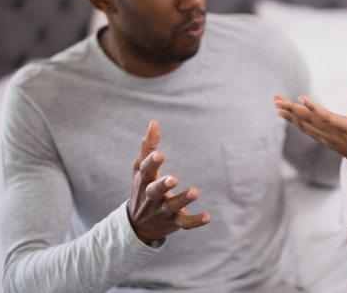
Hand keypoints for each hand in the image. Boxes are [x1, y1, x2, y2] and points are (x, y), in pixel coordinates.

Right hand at [127, 121, 209, 243]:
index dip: (151, 163)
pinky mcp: (174, 222)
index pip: (145, 171)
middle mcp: (152, 197)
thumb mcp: (140, 168)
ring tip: (195, 192)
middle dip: (163, 185)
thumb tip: (154, 122)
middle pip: (155, 191)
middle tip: (174, 179)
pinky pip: (185, 223)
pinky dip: (196, 221)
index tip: (159, 154)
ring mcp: (162, 211)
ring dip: (183, 200)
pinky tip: (208, 217)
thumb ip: (148, 146)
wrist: (138, 225)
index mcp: (143, 181)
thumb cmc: (142, 188)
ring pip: (172, 206)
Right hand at [275, 94, 346, 175]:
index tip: (282, 112)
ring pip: (309, 119)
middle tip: (274, 102)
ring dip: (294, 109)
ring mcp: (335, 133)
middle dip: (288, 112)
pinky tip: (302, 99)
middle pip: (304, 123)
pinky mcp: (345, 126)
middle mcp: (328, 137)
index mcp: (330, 140)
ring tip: (280, 101)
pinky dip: (313, 107)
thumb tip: (343, 135)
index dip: (295, 120)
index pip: (309, 128)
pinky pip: (326, 116)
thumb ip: (345, 139)